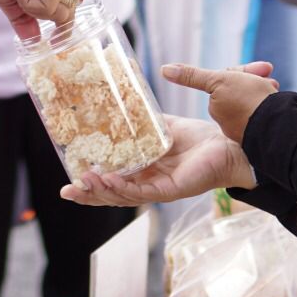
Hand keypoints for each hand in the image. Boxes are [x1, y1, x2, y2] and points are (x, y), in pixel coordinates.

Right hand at [0, 0, 75, 39]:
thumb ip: (24, 16)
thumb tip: (33, 39)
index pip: (67, 0)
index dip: (58, 17)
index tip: (56, 40)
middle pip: (67, 9)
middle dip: (40, 12)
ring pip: (59, 12)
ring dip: (31, 7)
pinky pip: (48, 8)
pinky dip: (28, 2)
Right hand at [60, 115, 255, 206]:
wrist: (230, 144)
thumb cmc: (203, 138)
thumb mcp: (166, 126)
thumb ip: (146, 121)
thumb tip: (126, 100)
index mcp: (146, 170)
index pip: (113, 179)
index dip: (92, 180)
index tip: (70, 175)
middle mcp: (150, 182)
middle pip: (113, 193)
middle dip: (88, 193)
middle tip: (66, 190)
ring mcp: (159, 188)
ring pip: (123, 196)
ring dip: (100, 191)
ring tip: (81, 183)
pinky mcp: (170, 190)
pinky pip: (142, 192)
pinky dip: (123, 187)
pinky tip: (107, 180)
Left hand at [162, 61, 280, 142]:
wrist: (279, 125)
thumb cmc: (249, 100)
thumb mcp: (220, 80)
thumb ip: (192, 76)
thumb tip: (164, 69)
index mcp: (218, 106)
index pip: (228, 80)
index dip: (245, 71)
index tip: (263, 69)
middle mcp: (229, 120)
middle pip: (241, 88)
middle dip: (255, 79)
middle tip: (268, 75)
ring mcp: (246, 127)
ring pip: (254, 97)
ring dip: (264, 89)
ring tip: (273, 89)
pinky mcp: (260, 133)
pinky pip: (264, 110)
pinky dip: (271, 103)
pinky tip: (278, 100)